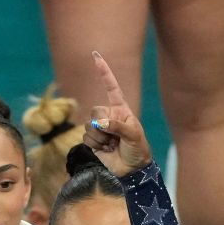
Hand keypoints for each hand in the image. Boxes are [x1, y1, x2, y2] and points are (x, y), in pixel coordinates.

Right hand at [84, 52, 151, 175]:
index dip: (104, 72)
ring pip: (89, 126)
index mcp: (120, 109)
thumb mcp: (133, 135)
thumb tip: (100, 124)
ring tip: (112, 145)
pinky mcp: (92, 140)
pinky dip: (95, 145)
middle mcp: (108, 116)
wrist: (132, 169)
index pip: (111, 87)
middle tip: (115, 137)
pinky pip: (85, 138)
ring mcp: (99, 128)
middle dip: (103, 125)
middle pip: (95, 111)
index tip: (95, 55)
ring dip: (100, 138)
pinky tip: (106, 150)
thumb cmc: (138, 149)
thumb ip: (118, 126)